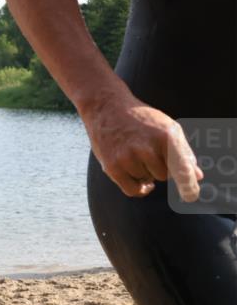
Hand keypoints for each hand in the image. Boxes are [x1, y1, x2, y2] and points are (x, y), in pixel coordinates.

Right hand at [82, 92, 202, 198]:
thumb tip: (197, 176)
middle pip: (165, 176)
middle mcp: (147, 148)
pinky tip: (144, 184)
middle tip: (150, 151)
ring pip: (148, 181)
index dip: (187, 184)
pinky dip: (140, 189)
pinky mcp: (112, 167)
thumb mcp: (168, 128)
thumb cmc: (142, 119)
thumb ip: (184, 152)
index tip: (190, 196)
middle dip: (161, 168)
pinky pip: (133, 190)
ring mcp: (128, 158)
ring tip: (137, 155)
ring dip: (146, 173)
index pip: (180, 167)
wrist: (107, 108)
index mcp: (166, 136)